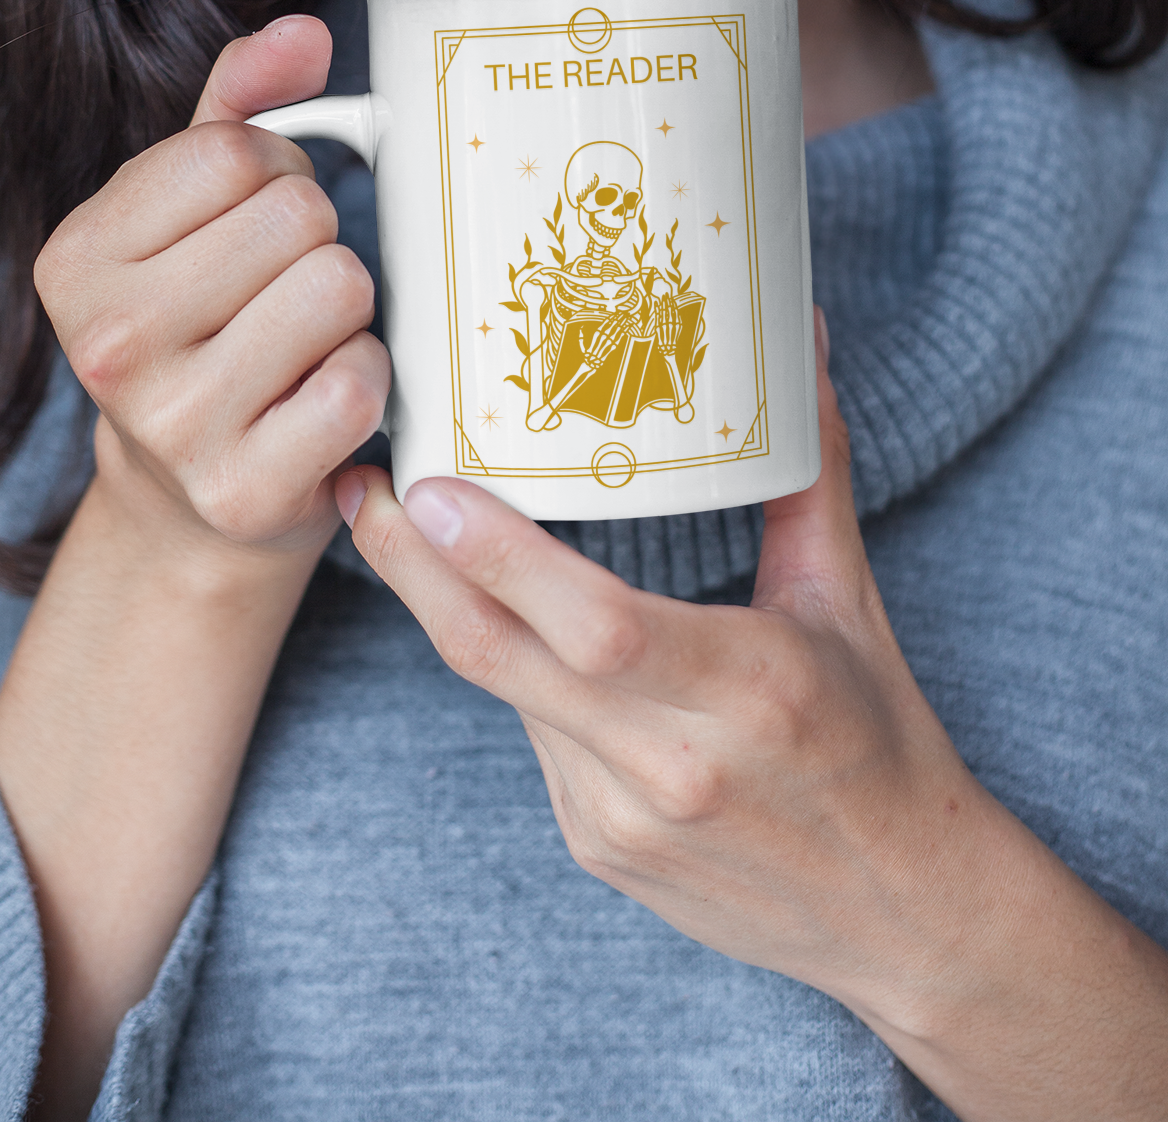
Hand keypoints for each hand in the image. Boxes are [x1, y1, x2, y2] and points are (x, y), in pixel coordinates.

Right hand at [35, 15, 388, 573]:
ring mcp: (173, 425)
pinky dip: (365, 381)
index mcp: (75, 258)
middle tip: (285, 290)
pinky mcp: (243, 490)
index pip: (235, 151)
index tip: (256, 222)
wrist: (187, 503)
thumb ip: (239, 104)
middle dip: (316, 240)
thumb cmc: (200, 326)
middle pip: (297, 216)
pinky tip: (322, 400)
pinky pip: (360, 382)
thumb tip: (305, 34)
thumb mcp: (189, 209)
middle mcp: (108, 343)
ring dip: (348, 310)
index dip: (278, 171)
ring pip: (339, 287)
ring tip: (305, 341)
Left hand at [336, 313, 1167, 1120]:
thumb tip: (801, 342)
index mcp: (749, 688)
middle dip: (413, 569)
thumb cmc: (881, 743)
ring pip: (505, 691)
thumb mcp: (848, 602)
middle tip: (357, 487)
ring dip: (446, 607)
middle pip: (504, 659)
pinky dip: (508, 666)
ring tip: (395, 522)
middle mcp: (673, 763)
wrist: (905, 920)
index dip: (500, 560)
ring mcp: (622, 818)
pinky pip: (531, 735)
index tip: (427, 488)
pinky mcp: (596, 848)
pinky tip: (490, 609)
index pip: (597, 626)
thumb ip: (809, 472)